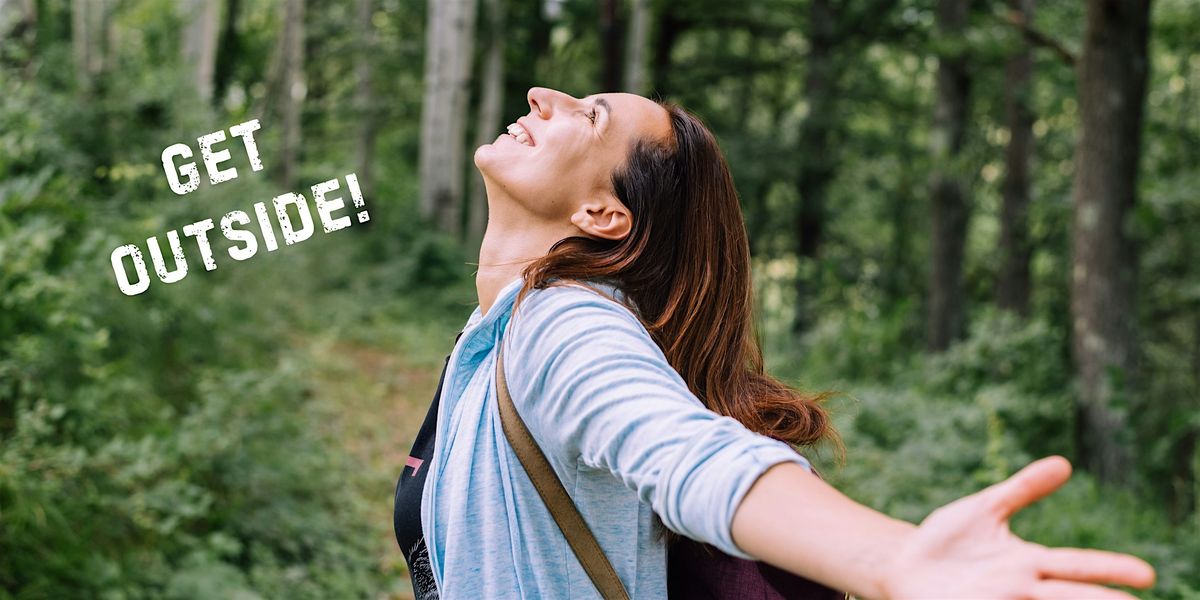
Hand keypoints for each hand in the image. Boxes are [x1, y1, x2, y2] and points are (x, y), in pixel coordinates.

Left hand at [877, 456, 1155, 598]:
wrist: (903, 562)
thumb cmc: (948, 538)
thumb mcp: (986, 508)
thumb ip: (1023, 489)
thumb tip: (1064, 464)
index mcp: (1029, 563)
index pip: (1077, 566)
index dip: (1109, 569)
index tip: (1146, 575)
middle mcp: (1019, 587)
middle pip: (1068, 595)